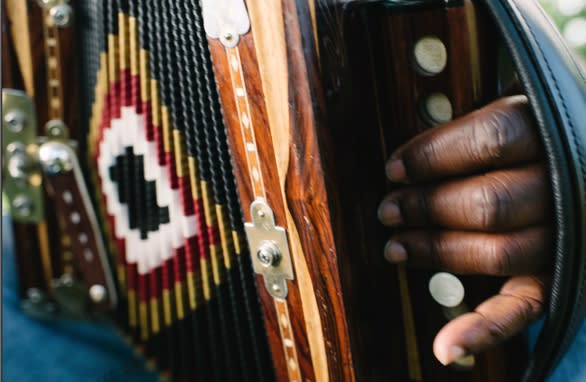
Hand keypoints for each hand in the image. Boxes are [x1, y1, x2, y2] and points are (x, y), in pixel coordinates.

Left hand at [378, 95, 551, 364]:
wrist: (585, 160)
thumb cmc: (530, 139)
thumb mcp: (512, 112)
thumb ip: (471, 129)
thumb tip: (404, 159)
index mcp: (550, 133)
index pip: (490, 140)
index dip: (433, 155)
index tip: (394, 170)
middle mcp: (565, 185)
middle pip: (488, 202)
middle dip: (426, 207)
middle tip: (388, 210)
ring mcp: (564, 236)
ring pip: (498, 252)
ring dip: (436, 251)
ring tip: (396, 247)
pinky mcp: (558, 277)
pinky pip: (525, 307)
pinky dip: (485, 329)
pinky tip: (447, 347)